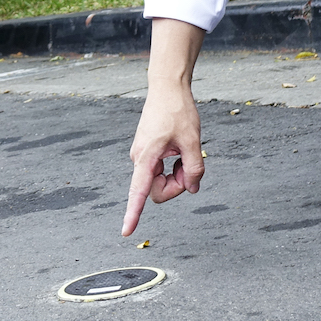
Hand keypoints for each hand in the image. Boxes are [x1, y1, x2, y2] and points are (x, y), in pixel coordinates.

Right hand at [122, 80, 203, 235]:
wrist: (167, 88)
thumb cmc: (178, 111)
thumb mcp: (193, 140)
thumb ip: (194, 169)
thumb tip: (192, 189)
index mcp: (146, 157)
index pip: (139, 192)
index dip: (133, 213)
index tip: (127, 231)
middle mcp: (139, 159)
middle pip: (157, 191)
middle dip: (176, 185)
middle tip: (189, 166)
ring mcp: (142, 157)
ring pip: (160, 181)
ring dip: (176, 174)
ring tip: (184, 151)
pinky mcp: (148, 153)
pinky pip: (160, 171)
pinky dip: (173, 167)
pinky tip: (178, 149)